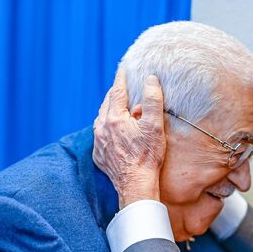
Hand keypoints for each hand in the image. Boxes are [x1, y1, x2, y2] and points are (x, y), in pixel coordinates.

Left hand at [93, 69, 165, 207]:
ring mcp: (98, 142)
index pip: (118, 91)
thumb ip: (152, 100)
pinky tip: (114, 131)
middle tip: (123, 86)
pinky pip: (100, 135)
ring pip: (101, 119)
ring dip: (109, 111)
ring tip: (117, 107)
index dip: (122, 77)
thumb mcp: (154, 126)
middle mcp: (102, 128)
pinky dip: (106, 128)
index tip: (124, 67)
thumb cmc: (147, 156)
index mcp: (114, 118)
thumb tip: (150, 79)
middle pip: (107, 103)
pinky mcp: (99, 155)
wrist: (135, 184)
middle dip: (115, 93)